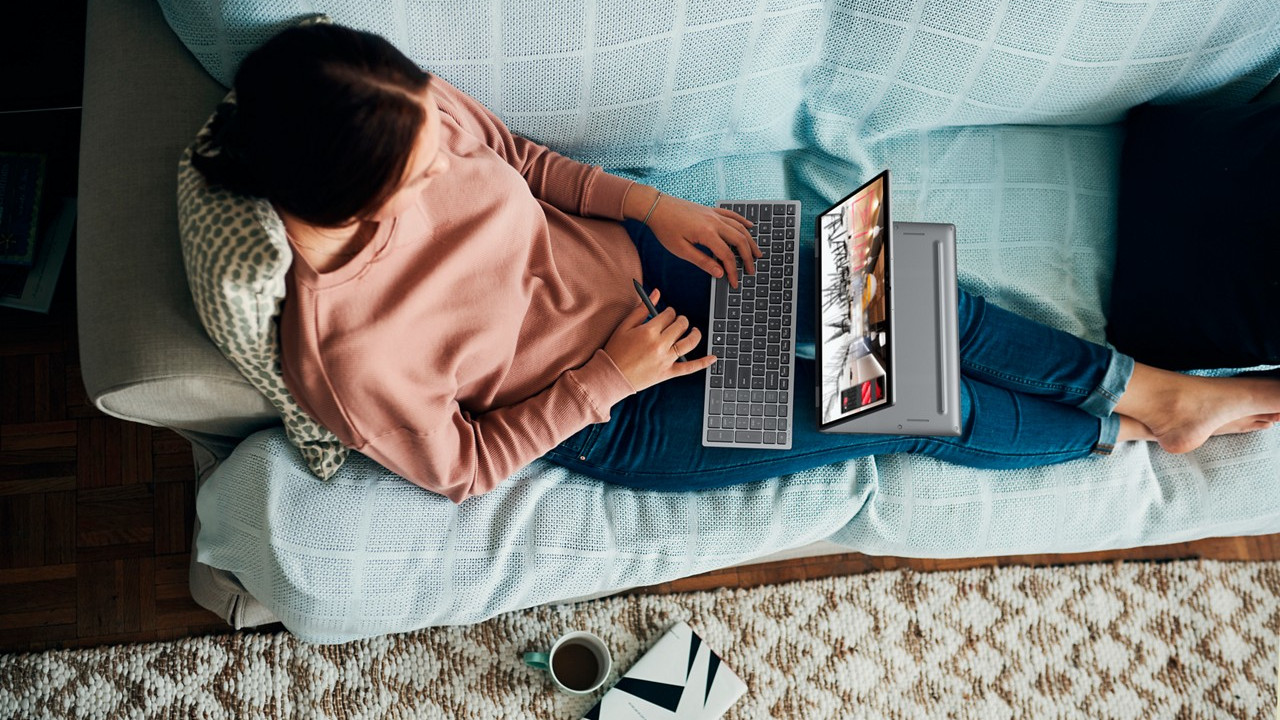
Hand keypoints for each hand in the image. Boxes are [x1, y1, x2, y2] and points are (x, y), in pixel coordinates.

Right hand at [604, 288, 715, 391]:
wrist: (611, 376)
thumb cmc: (615, 350)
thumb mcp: (625, 326)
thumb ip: (642, 308)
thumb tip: (656, 293)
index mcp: (649, 331)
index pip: (668, 315)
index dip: (669, 312)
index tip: (666, 314)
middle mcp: (660, 344)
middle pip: (681, 325)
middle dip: (681, 320)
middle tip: (677, 322)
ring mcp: (666, 360)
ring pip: (689, 342)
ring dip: (695, 334)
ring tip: (694, 331)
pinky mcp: (668, 373)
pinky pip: (690, 367)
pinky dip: (703, 363)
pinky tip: (714, 357)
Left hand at [644, 193, 760, 288]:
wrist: (657, 207)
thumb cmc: (665, 228)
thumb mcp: (681, 250)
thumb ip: (702, 261)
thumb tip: (719, 272)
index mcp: (706, 233)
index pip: (727, 256)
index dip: (733, 271)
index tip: (734, 282)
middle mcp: (714, 222)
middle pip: (739, 241)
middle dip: (748, 257)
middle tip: (751, 270)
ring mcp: (714, 214)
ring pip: (740, 227)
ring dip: (750, 241)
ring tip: (757, 253)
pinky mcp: (711, 210)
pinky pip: (732, 215)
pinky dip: (743, 221)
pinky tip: (750, 227)